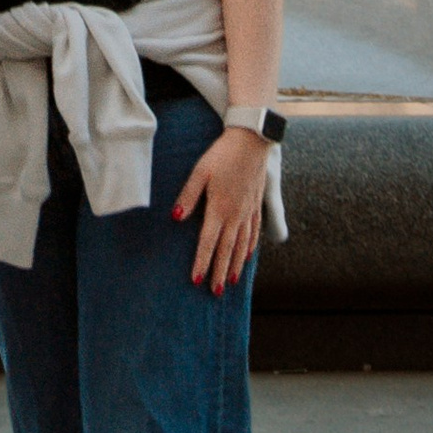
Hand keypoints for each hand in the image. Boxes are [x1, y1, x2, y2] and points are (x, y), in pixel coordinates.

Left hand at [174, 123, 271, 295]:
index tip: (197, 280)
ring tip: (231, 282)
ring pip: (242, 245)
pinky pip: (254, 232)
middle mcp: (236, 214)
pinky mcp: (256, 204)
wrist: (252, 140)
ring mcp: (248, 210)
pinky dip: (250, 247)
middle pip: (226, 250)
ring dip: (236, 265)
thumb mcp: (200, 171)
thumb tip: (176, 217)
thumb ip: (188, 195)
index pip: (208, 242)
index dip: (202, 262)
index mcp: (219, 208)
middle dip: (220, 272)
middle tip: (215, 292)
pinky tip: (247, 256)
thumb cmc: (222, 154)